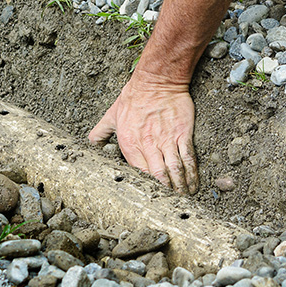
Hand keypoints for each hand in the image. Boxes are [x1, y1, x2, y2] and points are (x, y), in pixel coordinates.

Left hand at [88, 75, 197, 193]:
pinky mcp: (182, 134)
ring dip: (180, 187)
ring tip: (183, 199)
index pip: (138, 173)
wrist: (156, 81)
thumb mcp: (111, 115)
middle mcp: (149, 145)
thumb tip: (91, 144)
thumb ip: (100, 132)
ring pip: (175, 170)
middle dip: (165, 193)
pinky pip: (188, 158)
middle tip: (170, 205)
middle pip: (159, 177)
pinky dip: (192, 174)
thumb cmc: (133, 97)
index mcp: (130, 144)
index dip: (145, 188)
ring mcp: (167, 140)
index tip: (149, 199)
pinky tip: (193, 184)